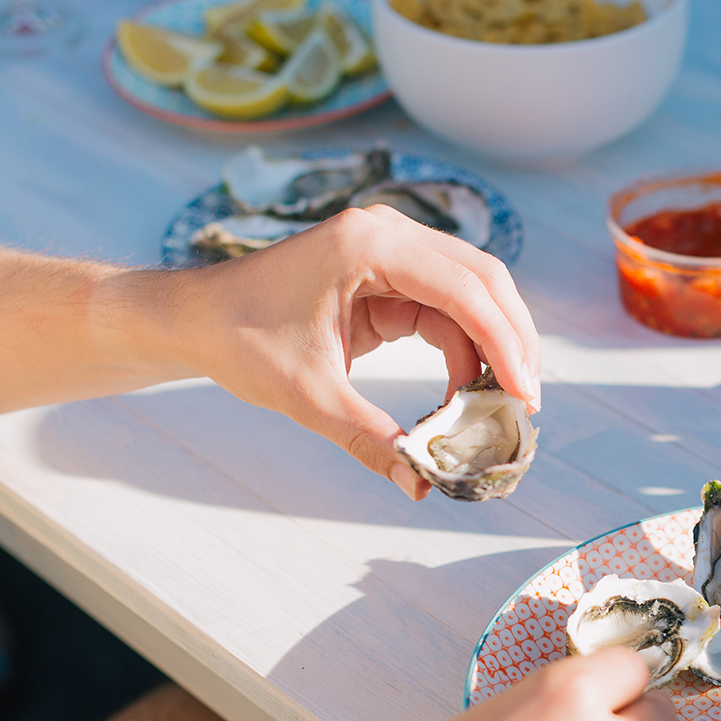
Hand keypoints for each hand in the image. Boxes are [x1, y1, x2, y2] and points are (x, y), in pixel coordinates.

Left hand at [180, 206, 540, 499]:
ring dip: (492, 347)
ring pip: (473, 294)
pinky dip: (464, 351)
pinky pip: (447, 310)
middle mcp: (388, 235)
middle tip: (526, 403)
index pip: (464, 289)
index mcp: (368, 246)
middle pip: (484, 280)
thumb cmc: (239, 340)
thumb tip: (418, 485)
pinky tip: (464, 394)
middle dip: (512, 342)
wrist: (194, 318)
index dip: (504, 344)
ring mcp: (392, 251)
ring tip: (500, 406)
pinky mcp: (390, 275)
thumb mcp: (307, 395)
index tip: (523, 395)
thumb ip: (368, 438)